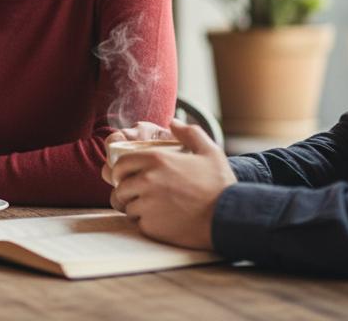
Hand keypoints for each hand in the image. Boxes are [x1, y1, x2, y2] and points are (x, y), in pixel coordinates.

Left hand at [108, 120, 235, 249]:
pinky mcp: (151, 226)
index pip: (120, 164)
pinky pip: (138, 223)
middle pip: (120, 187)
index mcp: (156, 160)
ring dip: (136, 207)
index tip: (127, 177)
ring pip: (127, 206)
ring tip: (153, 208)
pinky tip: (162, 220)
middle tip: (138, 195)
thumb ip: (189, 133)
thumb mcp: (210, 151)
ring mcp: (147, 204)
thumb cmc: (219, 184)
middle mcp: (146, 181)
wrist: (227, 218)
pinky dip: (146, 223)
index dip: (121, 171)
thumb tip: (173, 121)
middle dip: (126, 191)